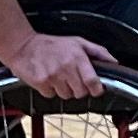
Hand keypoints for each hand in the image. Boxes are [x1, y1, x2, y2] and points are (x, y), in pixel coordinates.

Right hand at [1, 29, 117, 101]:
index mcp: (77, 57)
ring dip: (65, 90)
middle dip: (80, 90)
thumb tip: (114, 62)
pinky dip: (51, 90)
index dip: (97, 89)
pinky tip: (49, 79)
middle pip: (80, 92)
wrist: (23, 45)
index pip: (92, 82)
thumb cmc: (52, 44)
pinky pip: (51, 95)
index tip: (96, 89)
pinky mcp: (40, 83)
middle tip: (74, 80)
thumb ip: (98, 52)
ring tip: (60, 77)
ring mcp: (52, 76)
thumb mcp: (78, 42)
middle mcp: (65, 68)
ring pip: (66, 96)